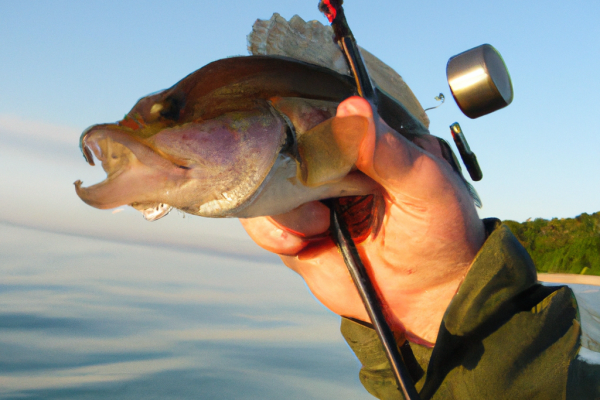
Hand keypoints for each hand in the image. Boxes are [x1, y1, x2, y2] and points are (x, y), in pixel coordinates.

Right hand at [240, 97, 484, 344]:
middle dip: (285, 176)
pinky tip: (299, 243)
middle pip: (276, 153)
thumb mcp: (424, 186)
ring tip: (318, 226)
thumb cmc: (438, 230)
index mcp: (359, 144)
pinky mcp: (295, 235)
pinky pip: (260, 225)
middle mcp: (328, 169)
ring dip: (281, 209)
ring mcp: (308, 201)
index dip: (299, 132)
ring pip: (262, 188)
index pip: (311, 118)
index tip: (310, 156)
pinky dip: (270, 232)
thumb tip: (352, 107)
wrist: (429, 294)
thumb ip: (388, 151)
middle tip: (318, 202)